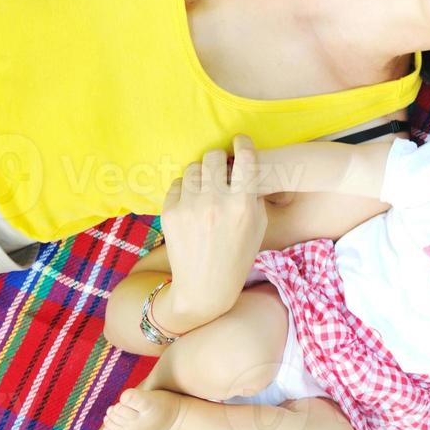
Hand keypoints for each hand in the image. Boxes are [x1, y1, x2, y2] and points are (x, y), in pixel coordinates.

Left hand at [157, 136, 268, 330]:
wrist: (204, 288)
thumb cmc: (237, 256)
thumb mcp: (258, 225)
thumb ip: (253, 193)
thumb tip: (242, 165)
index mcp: (244, 204)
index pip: (245, 156)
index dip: (243, 143)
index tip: (240, 141)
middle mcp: (216, 202)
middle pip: (214, 156)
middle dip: (219, 158)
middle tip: (221, 168)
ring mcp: (191, 207)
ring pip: (193, 167)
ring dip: (201, 173)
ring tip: (205, 188)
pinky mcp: (170, 214)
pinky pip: (177, 184)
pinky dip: (185, 189)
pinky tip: (191, 203)